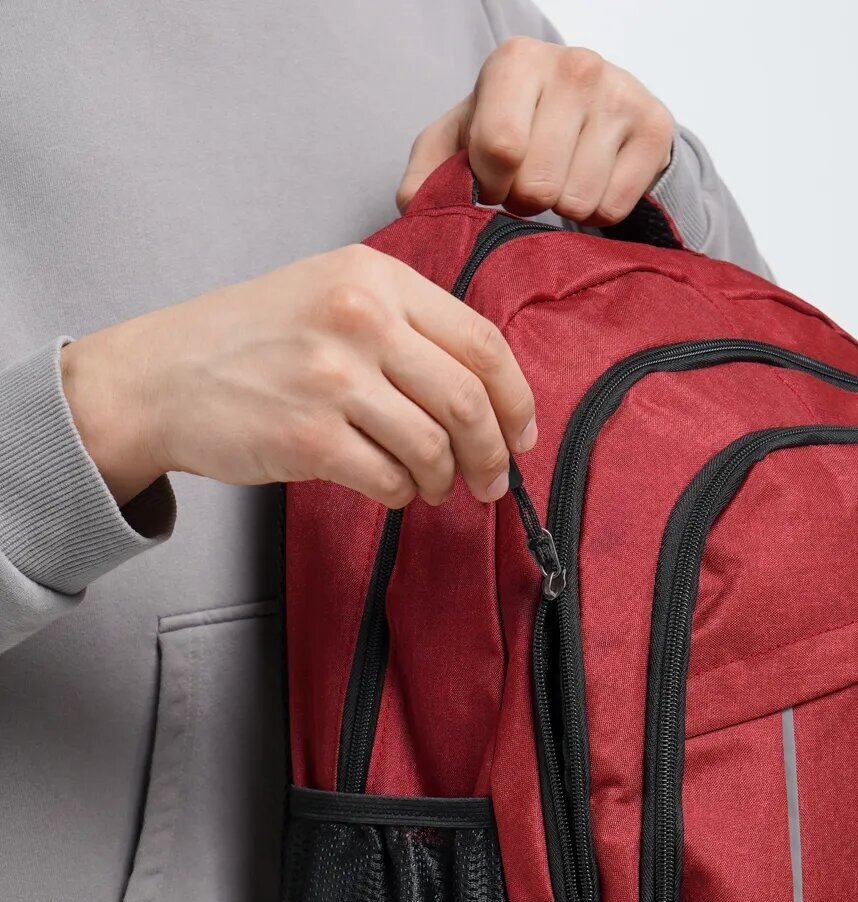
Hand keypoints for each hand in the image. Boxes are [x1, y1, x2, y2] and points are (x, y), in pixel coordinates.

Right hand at [61, 245, 536, 509]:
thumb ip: (405, 322)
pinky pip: (390, 479)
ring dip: (445, 479)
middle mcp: (360, 319)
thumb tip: (485, 389)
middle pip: (468, 400)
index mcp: (375, 277)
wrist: (162, 377)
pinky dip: (403, 494)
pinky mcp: (309, 435)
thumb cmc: (251, 340)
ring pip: (434, 447)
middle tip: (492, 480)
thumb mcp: (329, 292)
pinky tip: (392, 489)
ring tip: (434, 487)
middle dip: (493, 453)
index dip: (516, 399)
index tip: (522, 433)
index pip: (482, 341)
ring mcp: (333, 378)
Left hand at [397, 37, 673, 226]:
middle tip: (531, 185)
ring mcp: (620, 94)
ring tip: (561, 182)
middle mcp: (574, 66)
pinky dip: (599, 212)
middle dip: (527, 201)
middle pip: (539, 184)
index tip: (494, 181)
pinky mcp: (655, 127)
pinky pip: (614, 208)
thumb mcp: (457, 144)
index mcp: (516, 61)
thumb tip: (413, 209)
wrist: (588, 113)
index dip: (491, 185)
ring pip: (578, 202)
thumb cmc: (512, 128)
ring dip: (563, 209)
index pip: (500, 148)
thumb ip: (425, 176)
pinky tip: (593, 183)